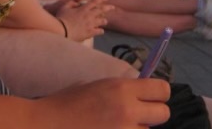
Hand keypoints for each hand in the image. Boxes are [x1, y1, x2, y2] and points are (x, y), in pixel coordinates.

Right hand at [36, 77, 170, 127]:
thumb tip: (142, 95)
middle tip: (138, 114)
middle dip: (154, 114)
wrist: (47, 124)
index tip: (151, 96)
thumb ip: (122, 91)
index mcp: (122, 88)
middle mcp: (128, 110)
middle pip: (163, 113)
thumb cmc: (68, 102)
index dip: (159, 93)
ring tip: (117, 126)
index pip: (163, 89)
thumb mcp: (97, 86)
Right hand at [55, 0, 113, 41]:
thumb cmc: (61, 18)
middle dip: (108, 8)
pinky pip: (99, 31)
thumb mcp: (65, 6)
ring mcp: (90, 25)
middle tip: (113, 7)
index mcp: (83, 9)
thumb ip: (73, 0)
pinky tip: (101, 31)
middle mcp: (89, 16)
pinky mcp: (89, 33)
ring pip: (101, 21)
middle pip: (101, 10)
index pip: (95, 2)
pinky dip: (100, 30)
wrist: (61, 31)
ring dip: (103, 20)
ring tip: (105, 21)